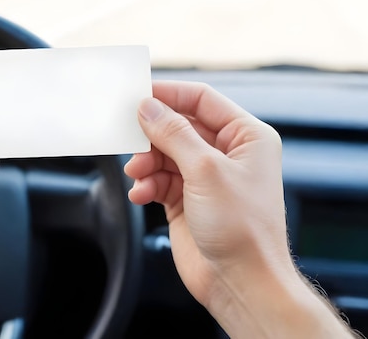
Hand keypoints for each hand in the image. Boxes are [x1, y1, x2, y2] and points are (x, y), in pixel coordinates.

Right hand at [125, 80, 353, 336]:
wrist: (240, 281)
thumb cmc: (242, 228)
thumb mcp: (205, 170)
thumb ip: (173, 133)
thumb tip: (148, 107)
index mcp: (246, 136)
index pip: (202, 100)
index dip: (169, 94)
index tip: (139, 94)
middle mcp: (227, 153)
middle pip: (179, 126)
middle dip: (153, 135)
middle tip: (130, 136)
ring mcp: (206, 177)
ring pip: (164, 153)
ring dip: (147, 162)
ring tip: (138, 174)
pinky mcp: (187, 198)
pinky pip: (159, 179)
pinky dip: (147, 184)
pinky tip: (141, 194)